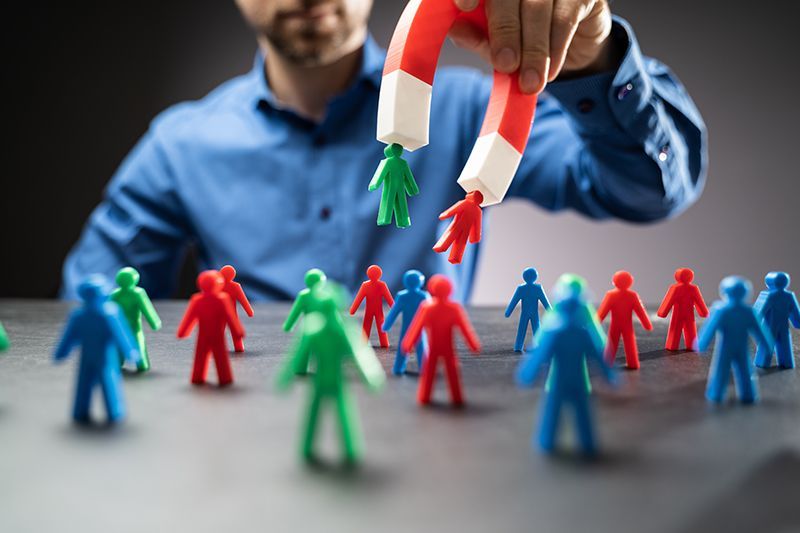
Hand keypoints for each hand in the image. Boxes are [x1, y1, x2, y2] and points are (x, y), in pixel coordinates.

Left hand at [450, 0, 613, 93]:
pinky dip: (555, 49)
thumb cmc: (524, 37)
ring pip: (538, 9)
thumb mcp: (496, 40)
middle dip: (505, 31)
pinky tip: (550, 72)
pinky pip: (564, 19)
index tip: (463, 7)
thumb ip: (477, 36)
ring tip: (530, 82)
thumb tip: (456, 31)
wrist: (573, 45)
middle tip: (505, 64)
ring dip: (534, 50)